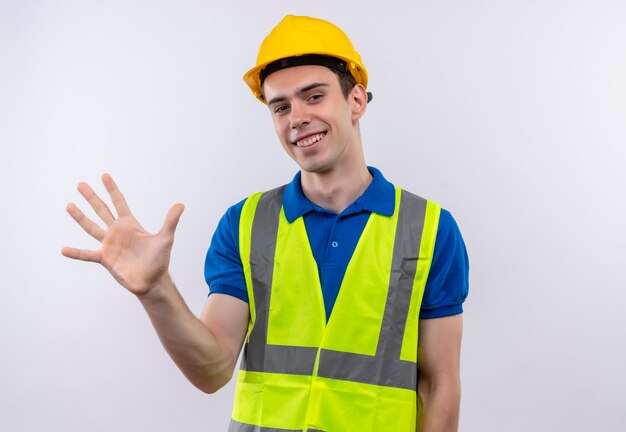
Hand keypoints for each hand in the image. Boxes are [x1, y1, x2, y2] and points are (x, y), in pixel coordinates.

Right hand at [62, 174, 183, 295]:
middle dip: (92, 197)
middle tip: (81, 184)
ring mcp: (109, 245)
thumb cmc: (159, 260)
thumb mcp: (165, 238)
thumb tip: (181, 205)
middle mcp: (117, 232)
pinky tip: (64, 250)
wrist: (152, 281)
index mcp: (130, 224)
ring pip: (91, 227)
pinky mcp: (105, 259)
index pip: (119, 202)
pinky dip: (76, 253)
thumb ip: (171, 221)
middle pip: (102, 210)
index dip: (112, 189)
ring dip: (80, 217)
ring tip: (69, 205)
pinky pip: (87, 254)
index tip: (104, 176)